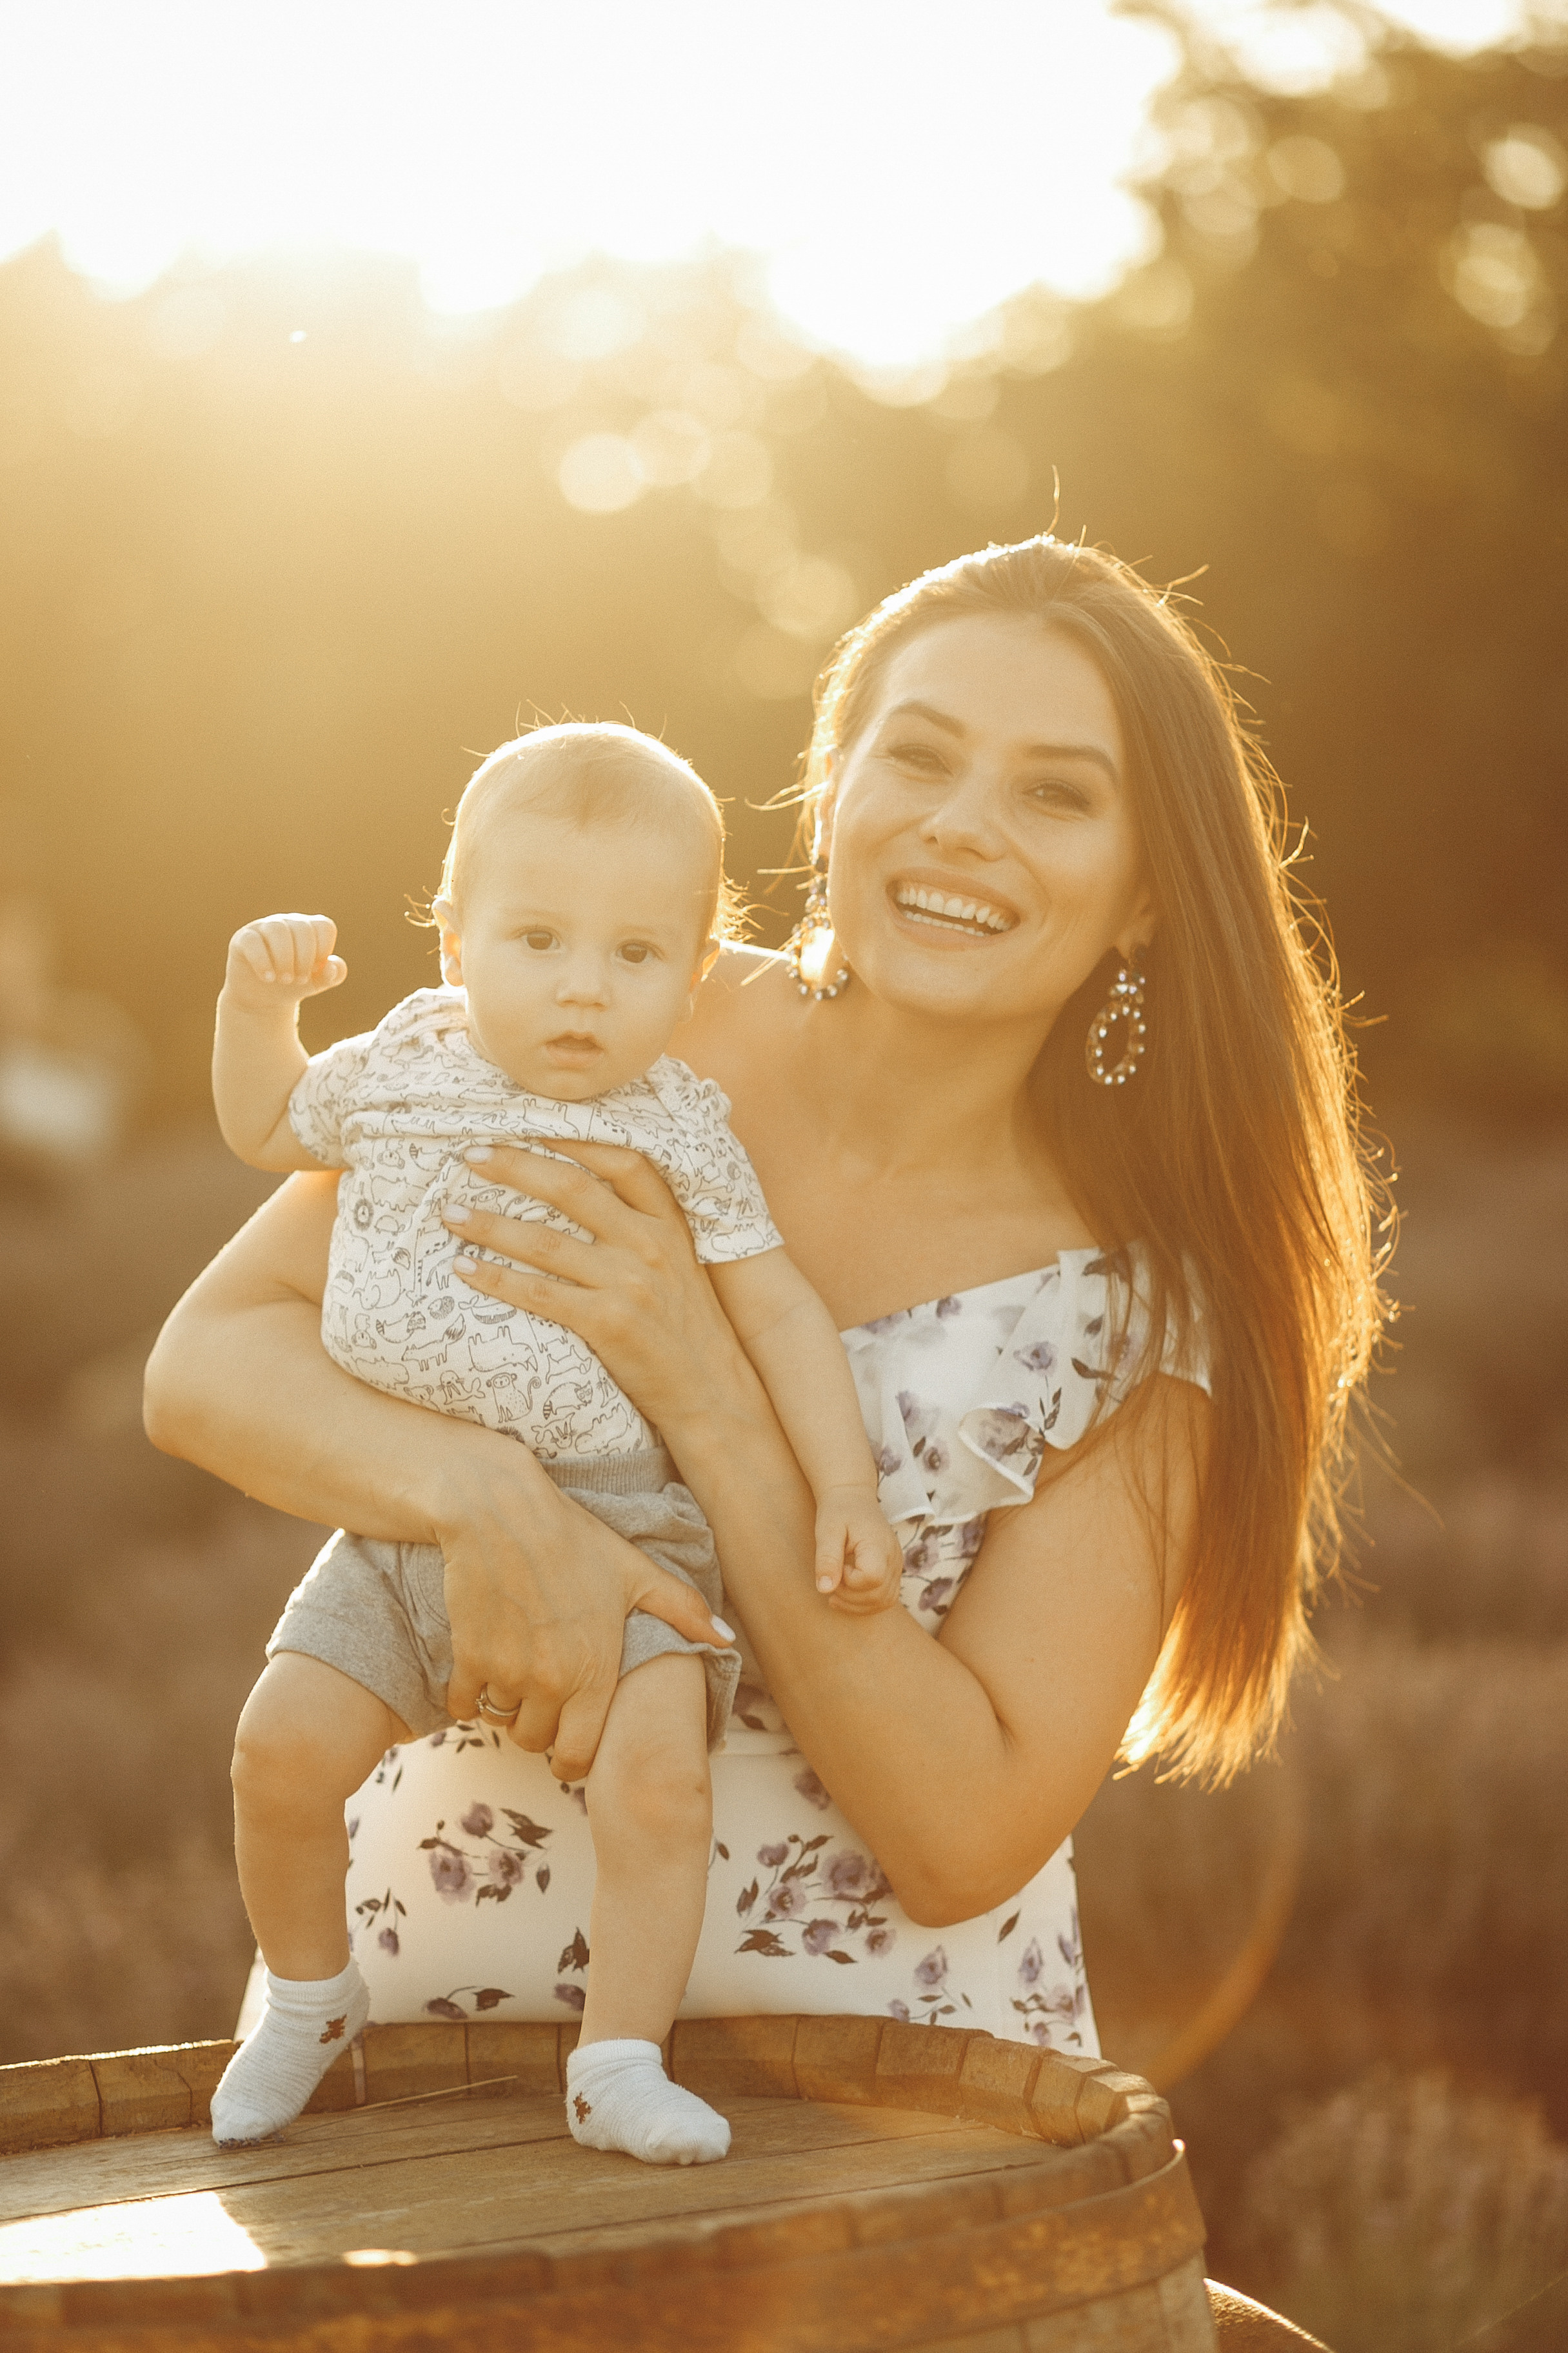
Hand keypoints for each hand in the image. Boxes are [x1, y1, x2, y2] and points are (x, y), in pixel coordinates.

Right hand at [224, 914, 345, 1011]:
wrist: (263, 998)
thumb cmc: (293, 984)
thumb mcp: (317, 983)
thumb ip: (333, 975)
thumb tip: (330, 966)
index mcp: (308, 929)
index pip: (324, 926)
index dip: (324, 950)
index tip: (317, 969)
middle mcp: (287, 923)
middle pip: (302, 928)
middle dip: (304, 958)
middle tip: (300, 980)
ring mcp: (264, 927)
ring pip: (277, 929)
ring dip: (285, 958)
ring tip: (285, 980)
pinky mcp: (243, 939)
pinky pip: (252, 941)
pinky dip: (262, 961)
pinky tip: (268, 978)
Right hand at [436, 1456, 734, 1781]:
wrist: (500, 1512)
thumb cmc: (571, 1539)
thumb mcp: (634, 1571)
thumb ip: (682, 1610)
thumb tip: (725, 1637)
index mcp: (595, 1671)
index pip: (579, 1755)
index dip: (573, 1759)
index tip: (568, 1742)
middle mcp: (551, 1682)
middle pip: (535, 1743)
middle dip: (539, 1729)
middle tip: (542, 1702)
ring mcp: (507, 1673)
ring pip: (500, 1722)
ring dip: (506, 1709)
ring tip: (515, 1678)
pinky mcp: (469, 1658)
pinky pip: (463, 1705)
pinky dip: (468, 1695)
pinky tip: (482, 1667)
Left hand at [439, 1137, 753, 1440]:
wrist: (710, 1389)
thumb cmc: (685, 1323)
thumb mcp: (680, 1260)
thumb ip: (642, 1223)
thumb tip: (579, 1188)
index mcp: (668, 1221)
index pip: (621, 1160)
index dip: (572, 1136)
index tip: (527, 1122)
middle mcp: (649, 1244)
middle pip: (572, 1189)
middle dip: (515, 1166)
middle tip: (470, 1155)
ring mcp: (629, 1283)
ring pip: (544, 1242)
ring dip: (489, 1224)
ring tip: (450, 1213)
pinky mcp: (608, 1323)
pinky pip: (538, 1294)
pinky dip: (496, 1278)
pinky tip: (463, 1268)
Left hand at [814, 1487, 905, 1615]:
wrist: (853, 1498)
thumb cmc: (838, 1512)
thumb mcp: (827, 1530)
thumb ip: (827, 1559)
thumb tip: (825, 1589)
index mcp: (878, 1545)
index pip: (871, 1579)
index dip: (849, 1581)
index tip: (837, 1566)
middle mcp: (893, 1558)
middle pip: (878, 1595)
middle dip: (850, 1597)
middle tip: (831, 1580)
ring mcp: (896, 1566)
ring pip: (884, 1601)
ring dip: (857, 1605)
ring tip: (836, 1592)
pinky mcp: (893, 1571)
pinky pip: (885, 1598)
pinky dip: (866, 1603)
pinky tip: (847, 1595)